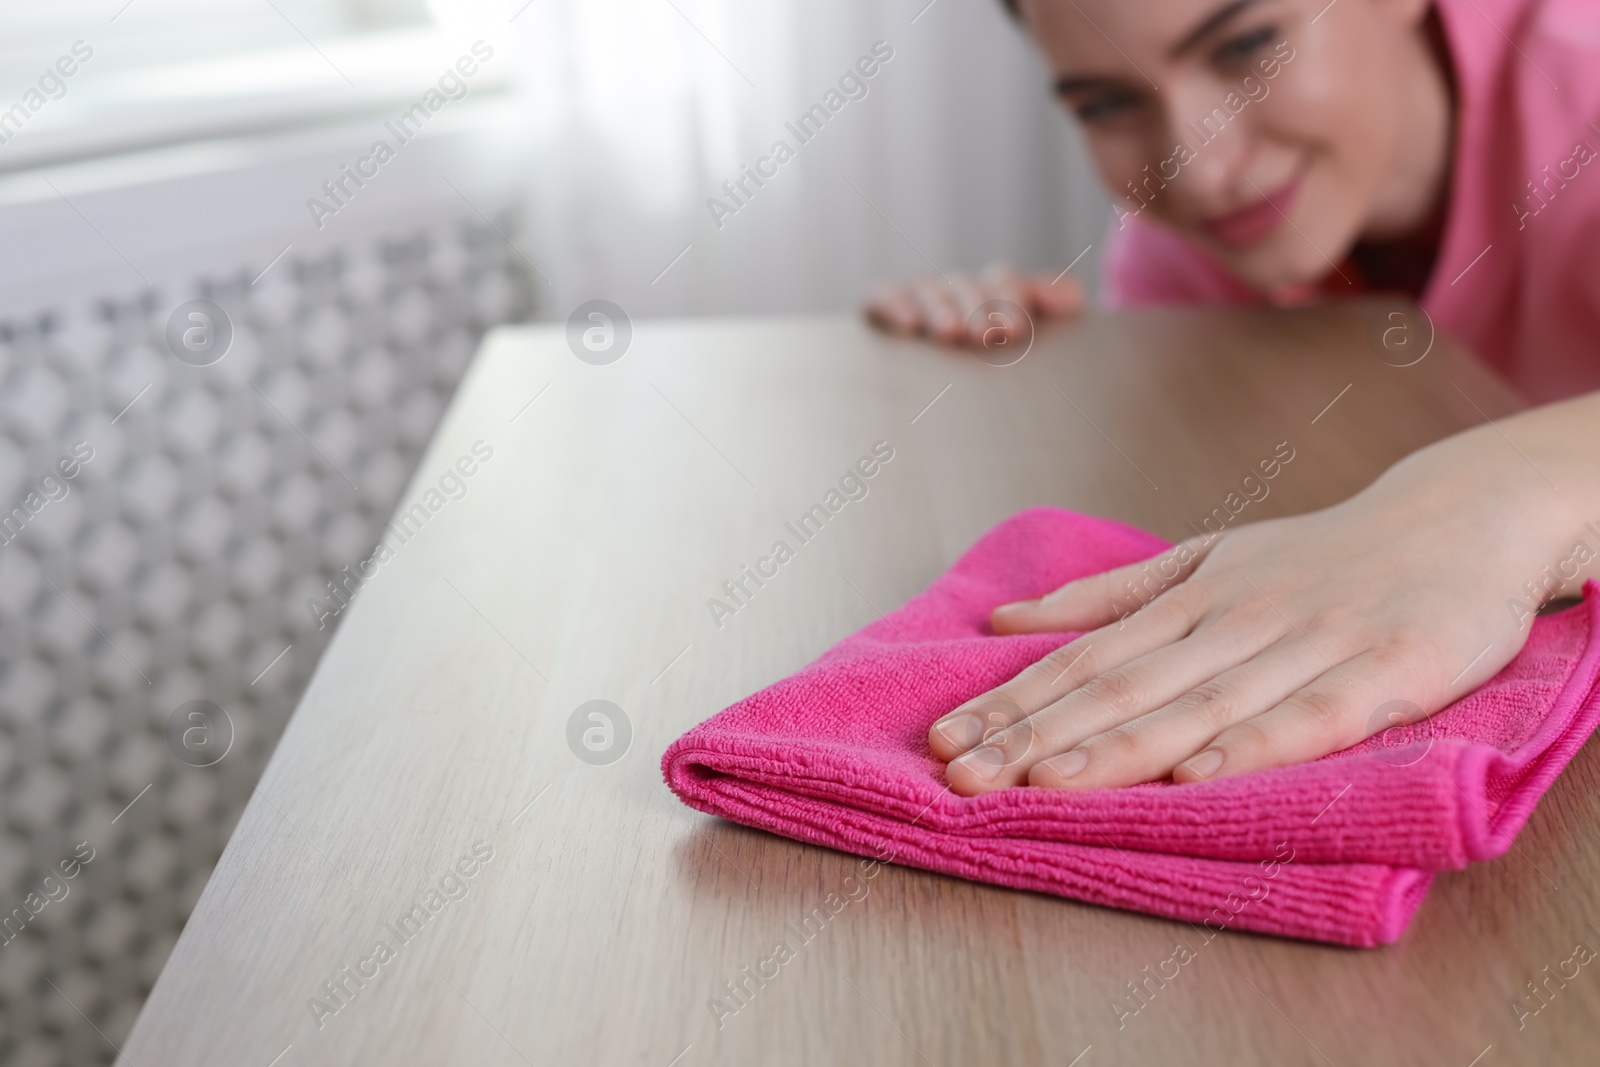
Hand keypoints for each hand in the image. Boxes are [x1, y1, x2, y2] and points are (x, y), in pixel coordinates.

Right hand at [863, 263, 1084, 347]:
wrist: (961, 408)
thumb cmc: (1011, 368)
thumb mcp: (1045, 339)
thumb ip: (1061, 308)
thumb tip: (1069, 298)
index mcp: (996, 293)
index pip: (1003, 279)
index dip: (1010, 298)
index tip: (1015, 331)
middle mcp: (957, 292)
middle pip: (964, 283)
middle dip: (975, 306)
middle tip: (985, 335)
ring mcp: (920, 299)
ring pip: (926, 286)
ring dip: (939, 306)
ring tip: (949, 333)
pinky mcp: (883, 308)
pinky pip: (881, 295)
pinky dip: (892, 302)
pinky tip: (907, 324)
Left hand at [927, 412, 1599, 794]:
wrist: (1460, 519)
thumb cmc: (1318, 556)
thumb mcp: (1204, 560)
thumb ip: (1107, 598)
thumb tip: (1006, 622)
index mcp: (1189, 601)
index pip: (1085, 661)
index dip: (1014, 704)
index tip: (948, 740)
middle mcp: (1234, 621)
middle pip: (1122, 688)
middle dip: (1036, 735)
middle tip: (963, 774)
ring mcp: (1306, 646)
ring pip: (1197, 704)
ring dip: (1116, 747)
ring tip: (1042, 783)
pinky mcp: (1383, 672)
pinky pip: (1309, 716)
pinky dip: (1250, 745)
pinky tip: (1193, 777)